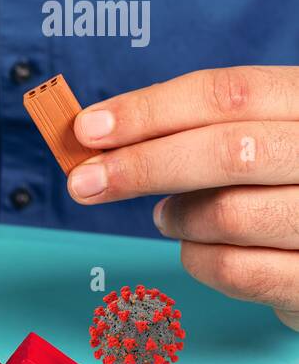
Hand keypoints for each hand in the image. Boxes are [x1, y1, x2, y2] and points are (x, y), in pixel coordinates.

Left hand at [67, 66, 298, 329]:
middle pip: (229, 150)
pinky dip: (197, 259)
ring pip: (229, 214)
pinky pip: (236, 270)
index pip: (229, 93)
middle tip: (85, 182)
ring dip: (177, 217)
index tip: (87, 129)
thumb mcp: (260, 136)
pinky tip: (197, 248)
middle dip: (142, 165)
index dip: (150, 109)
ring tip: (168, 215)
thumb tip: (98, 136)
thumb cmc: (287, 184)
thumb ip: (195, 129)